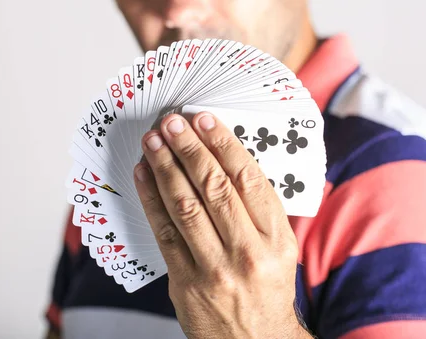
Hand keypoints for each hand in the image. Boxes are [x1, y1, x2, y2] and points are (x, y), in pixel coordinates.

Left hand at [133, 112, 311, 338]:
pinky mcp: (186, 282)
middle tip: (172, 122)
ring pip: (186, 206)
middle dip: (190, 148)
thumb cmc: (267, 289)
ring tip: (153, 140)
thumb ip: (260, 210)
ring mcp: (215, 269)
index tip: (205, 119)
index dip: (224, 144)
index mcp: (278, 238)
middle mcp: (248, 252)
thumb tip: (228, 159)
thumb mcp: (281, 249)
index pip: (249, 180)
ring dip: (166, 167)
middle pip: (214, 187)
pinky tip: (144, 175)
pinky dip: (152, 199)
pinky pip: (164, 233)